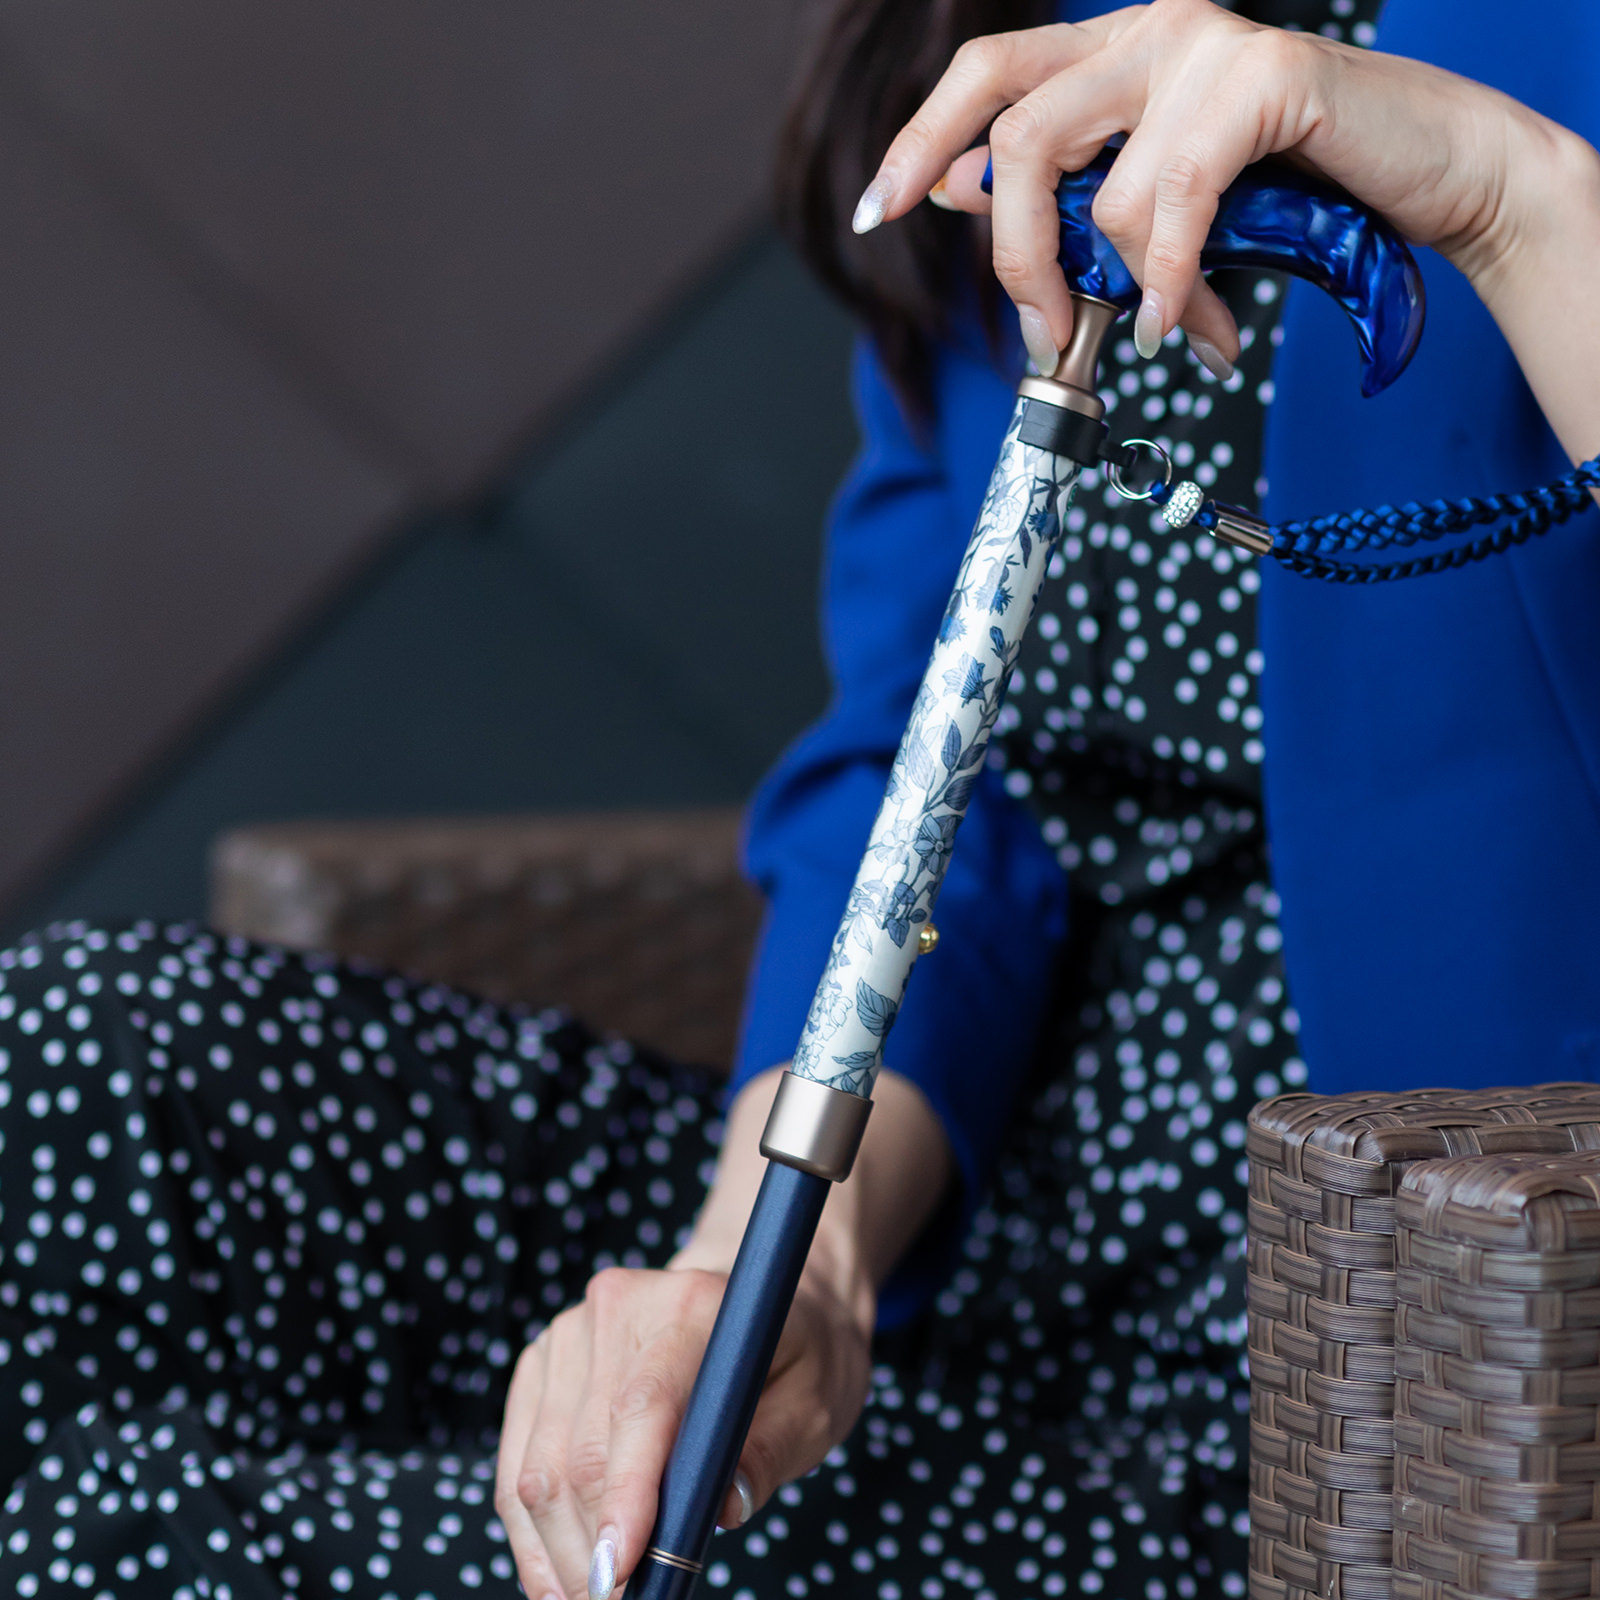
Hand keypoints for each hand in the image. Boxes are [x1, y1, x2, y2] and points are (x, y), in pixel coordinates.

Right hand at [494, 1251, 871, 1599]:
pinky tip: (565, 1575)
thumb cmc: (794, 1353)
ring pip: (540, 1469)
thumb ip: (771, 1450)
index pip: (643, 1404)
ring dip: (564, 1553)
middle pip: (584, 1450)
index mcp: (691, 1303)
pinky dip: (535, 1534)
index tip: (624, 1571)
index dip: (627, 1495)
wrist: (753, 1301)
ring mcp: (570, 1334)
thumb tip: (720, 1509)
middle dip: (598, 1550)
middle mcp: (617, 1307)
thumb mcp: (816, 1399)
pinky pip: (519, 1465)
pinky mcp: (541, 1364)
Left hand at [853, 0, 1568, 378]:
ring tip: (1178, 329)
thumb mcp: (1157, 202)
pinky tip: (1190, 325)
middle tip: (1047, 332)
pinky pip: (1176, 205)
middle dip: (1017, 258)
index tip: (879, 210)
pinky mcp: (1266, 77)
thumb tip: (966, 194)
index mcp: (1112, 50)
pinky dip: (1173, 282)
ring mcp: (1206, 46)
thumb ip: (1068, 195)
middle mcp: (1148, 30)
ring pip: (1101, 193)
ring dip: (1130, 291)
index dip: (923, 141)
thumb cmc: (1290, 192)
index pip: (987, 76)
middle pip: (1019, 138)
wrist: (1424, 175)